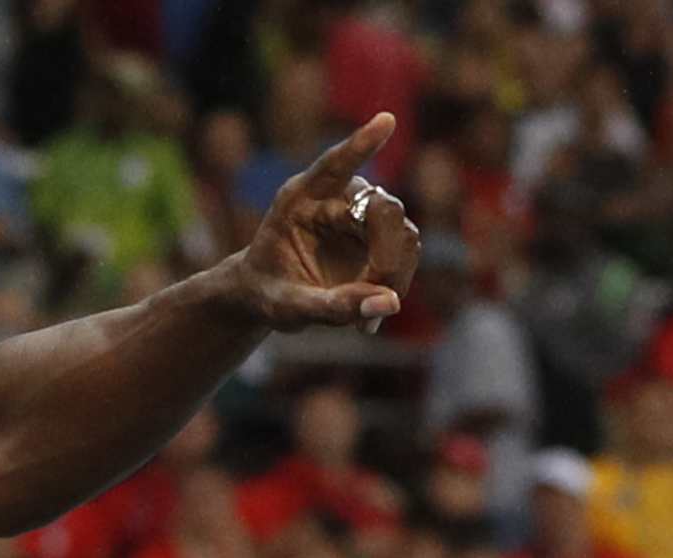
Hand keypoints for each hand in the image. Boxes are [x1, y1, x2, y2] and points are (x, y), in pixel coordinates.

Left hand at [232, 113, 420, 331]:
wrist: (266, 295)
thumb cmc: (267, 294)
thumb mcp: (287, 308)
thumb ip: (330, 307)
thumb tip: (389, 303)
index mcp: (298, 200)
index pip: (332, 166)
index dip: (360, 145)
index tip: (385, 121)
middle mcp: (334, 198)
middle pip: (384, 209)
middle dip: (388, 257)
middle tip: (373, 301)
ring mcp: (361, 214)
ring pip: (403, 232)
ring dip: (395, 276)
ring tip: (364, 320)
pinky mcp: (378, 235)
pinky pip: (405, 252)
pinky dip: (395, 286)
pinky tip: (369, 318)